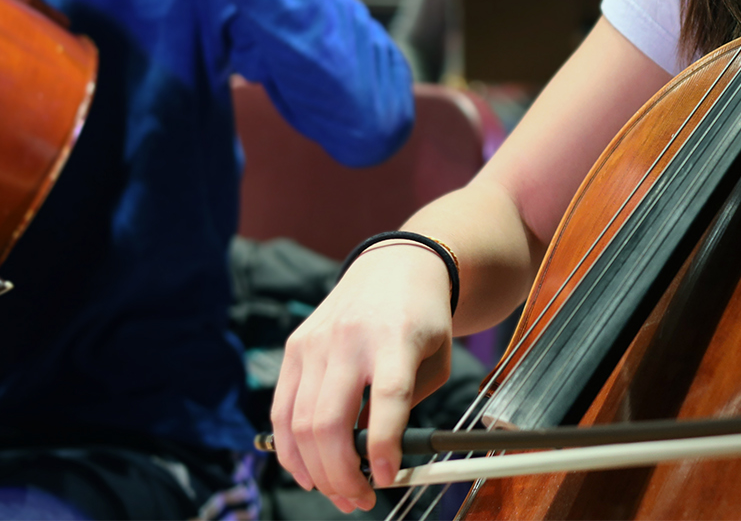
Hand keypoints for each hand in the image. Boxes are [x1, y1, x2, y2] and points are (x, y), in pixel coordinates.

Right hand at [272, 244, 454, 512]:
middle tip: (359, 499)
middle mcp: (350, 340)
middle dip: (341, 474)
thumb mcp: (436, 359)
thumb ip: (410, 407)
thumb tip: (378, 461)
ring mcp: (316, 343)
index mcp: (396, 338)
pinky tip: (307, 470)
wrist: (396, 266)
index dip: (384, 445)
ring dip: (316, 471)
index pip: (387, 398)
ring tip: (339, 492)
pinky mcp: (294, 348)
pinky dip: (290, 449)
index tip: (387, 478)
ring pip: (299, 424)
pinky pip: (281, 410)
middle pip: (329, 421)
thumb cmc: (422, 318)